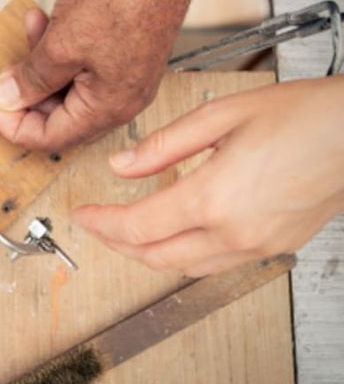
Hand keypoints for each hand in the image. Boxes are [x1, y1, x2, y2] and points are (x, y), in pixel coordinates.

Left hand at [0, 0, 190, 150]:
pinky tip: (44, 21)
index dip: (13, 125)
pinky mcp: (122, 54)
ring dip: (40, 63)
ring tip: (29, 30)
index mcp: (108, 108)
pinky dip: (58, 48)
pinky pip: (80, 64)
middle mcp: (120, 100)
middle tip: (2, 71)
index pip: (50, 137)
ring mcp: (123, 77)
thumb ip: (31, 79)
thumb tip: (6, 98)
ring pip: (66, 86)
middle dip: (26, 91)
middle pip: (58, 114)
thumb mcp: (61, 45)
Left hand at [73, 76, 343, 277]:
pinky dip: (183, 255)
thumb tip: (121, 165)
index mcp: (214, 198)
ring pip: (184, 267)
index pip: (137, 226)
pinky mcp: (275, 246)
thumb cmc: (303, 116)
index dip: (101, 224)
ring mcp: (257, 245)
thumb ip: (163, 145)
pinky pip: (215, 265)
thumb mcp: (220, 116)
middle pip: (154, 256)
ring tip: (127, 232)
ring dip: (148, 254)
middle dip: (116, 244)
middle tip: (96, 225)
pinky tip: (175, 235)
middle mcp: (234, 232)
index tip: (81, 215)